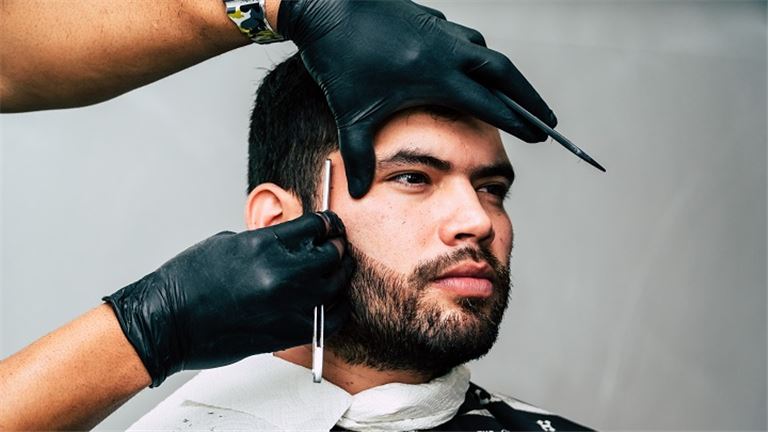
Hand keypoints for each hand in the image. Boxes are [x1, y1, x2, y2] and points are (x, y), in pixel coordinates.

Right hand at [103, 211, 352, 386]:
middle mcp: (281, 273)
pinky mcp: (289, 333)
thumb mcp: (228, 244)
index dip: (328, 223)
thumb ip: (265, 241)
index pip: (315, 226)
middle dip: (337, 247)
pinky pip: (331, 319)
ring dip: (340, 275)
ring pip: (336, 285)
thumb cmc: (187, 283)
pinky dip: (337, 309)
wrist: (167, 322)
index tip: (331, 226)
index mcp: (263, 244)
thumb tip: (290, 243)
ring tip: (338, 271)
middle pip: (331, 254)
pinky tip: (334, 302)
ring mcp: (288, 305)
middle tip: (337, 246)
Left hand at [277, 0, 556, 197]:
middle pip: (504, 73)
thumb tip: (358, 193)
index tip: (541, 135)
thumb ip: (359, 155)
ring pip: (484, 51)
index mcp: (436, 75)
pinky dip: (476, 54)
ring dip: (503, 74)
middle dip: (530, 98)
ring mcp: (439, 30)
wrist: (326, 4)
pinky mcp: (428, 18)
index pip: (490, 102)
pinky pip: (463, 38)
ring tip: (514, 96)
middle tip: (550, 120)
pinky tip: (470, 65)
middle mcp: (446, 50)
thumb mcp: (351, 113)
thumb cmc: (338, 61)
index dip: (519, 120)